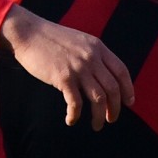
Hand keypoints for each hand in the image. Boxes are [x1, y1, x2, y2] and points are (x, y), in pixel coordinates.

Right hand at [0, 4, 130, 126]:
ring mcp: (78, 68)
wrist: (28, 32)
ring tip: (97, 125)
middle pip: (113, 88)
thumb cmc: (51, 39)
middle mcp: (91, 58)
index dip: (128, 89)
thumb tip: (102, 76)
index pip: (121, 71)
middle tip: (111, 118)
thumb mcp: (80, 41)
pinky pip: (76, 103)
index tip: (129, 103)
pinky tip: (71, 120)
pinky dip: (75, 115)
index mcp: (98, 48)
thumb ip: (93, 55)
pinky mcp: (63, 78)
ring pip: (98, 99)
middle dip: (115, 107)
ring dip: (99, 116)